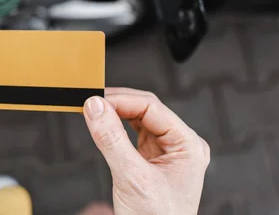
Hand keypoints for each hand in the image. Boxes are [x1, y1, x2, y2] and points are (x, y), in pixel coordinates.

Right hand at [83, 88, 209, 214]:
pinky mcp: (152, 159)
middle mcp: (181, 145)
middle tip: (90, 104)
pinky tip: (103, 127)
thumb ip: (112, 139)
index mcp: (188, 145)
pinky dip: (115, 128)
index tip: (94, 100)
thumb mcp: (131, 178)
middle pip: (145, 110)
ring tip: (93, 114)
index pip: (152, 108)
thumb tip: (95, 106)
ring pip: (137, 119)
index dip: (121, 100)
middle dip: (116, 105)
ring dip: (115, 115)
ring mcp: (167, 152)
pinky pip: (132, 134)